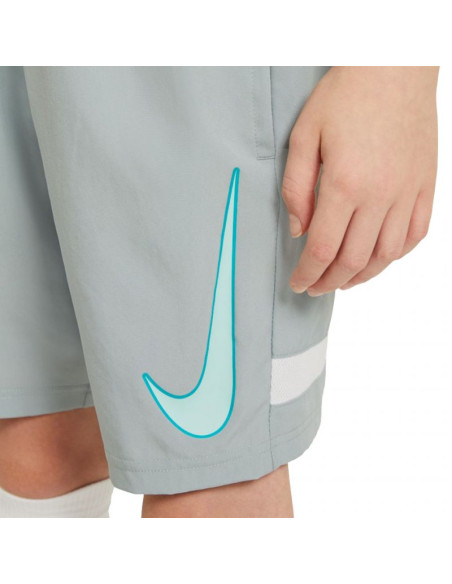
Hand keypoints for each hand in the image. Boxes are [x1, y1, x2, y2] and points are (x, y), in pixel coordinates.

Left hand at [283, 66, 438, 295]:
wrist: (395, 65)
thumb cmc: (346, 95)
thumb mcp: (304, 135)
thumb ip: (295, 187)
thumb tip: (298, 229)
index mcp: (344, 184)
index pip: (322, 249)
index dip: (307, 274)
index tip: (298, 284)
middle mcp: (379, 195)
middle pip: (353, 259)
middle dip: (330, 282)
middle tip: (316, 288)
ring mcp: (407, 192)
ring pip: (387, 255)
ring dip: (363, 276)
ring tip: (344, 281)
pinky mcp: (426, 185)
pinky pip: (416, 234)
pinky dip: (397, 255)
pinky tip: (380, 258)